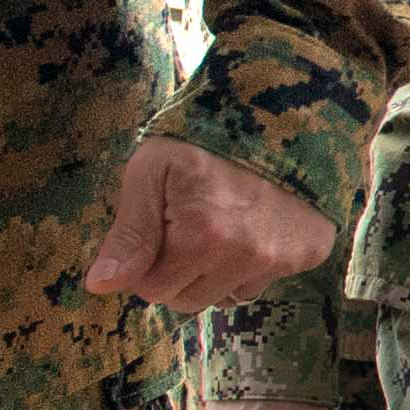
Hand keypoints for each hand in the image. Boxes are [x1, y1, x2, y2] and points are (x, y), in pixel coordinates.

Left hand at [79, 136, 334, 315]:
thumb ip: (128, 232)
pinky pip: (261, 283)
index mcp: (200, 239)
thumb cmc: (205, 137)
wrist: (283, 109)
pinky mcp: (309, 254)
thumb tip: (101, 285)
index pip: (151, 290)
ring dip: (214, 273)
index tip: (160, 225)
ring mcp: (281, 260)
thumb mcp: (152, 170)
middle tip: (187, 226)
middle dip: (178, 272)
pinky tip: (251, 228)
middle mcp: (244, 258)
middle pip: (188, 301)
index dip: (147, 261)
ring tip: (220, 227)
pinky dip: (250, 266)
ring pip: (225, 297)